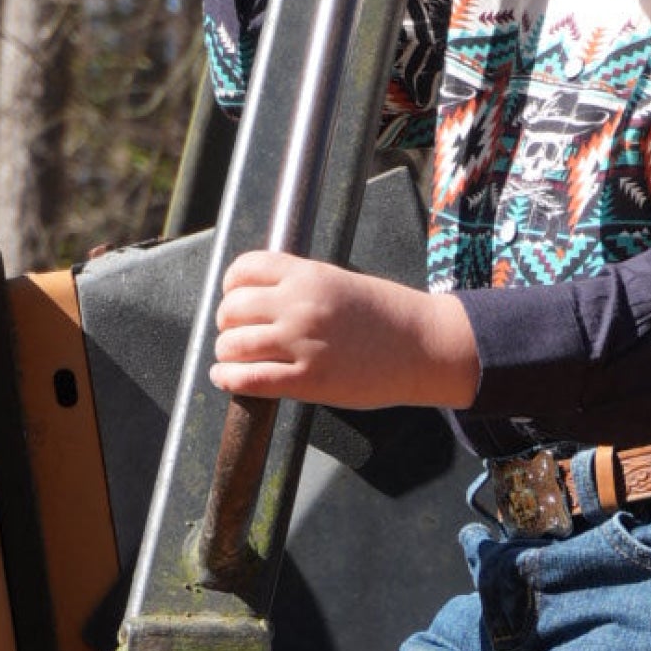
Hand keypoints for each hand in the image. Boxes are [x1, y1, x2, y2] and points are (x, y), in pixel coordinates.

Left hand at [211, 250, 477, 410]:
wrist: (424, 346)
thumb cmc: (388, 317)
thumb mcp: (341, 284)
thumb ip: (301, 287)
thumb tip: (260, 301)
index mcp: (308, 275)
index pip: (243, 270)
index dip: (231, 287)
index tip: (234, 298)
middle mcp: (299, 305)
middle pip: (232, 309)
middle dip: (227, 323)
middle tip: (235, 334)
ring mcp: (301, 343)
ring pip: (232, 345)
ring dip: (226, 353)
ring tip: (233, 359)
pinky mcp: (307, 380)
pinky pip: (248, 379)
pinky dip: (228, 379)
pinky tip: (227, 378)